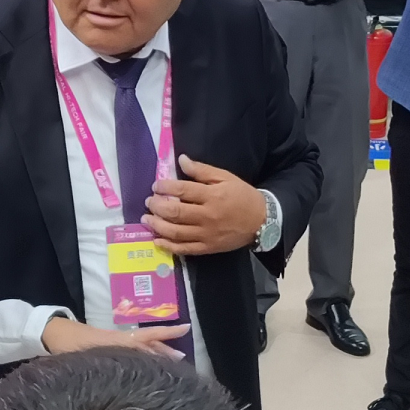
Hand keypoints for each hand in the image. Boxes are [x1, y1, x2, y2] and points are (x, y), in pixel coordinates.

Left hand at [41, 316, 188, 358]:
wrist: (51, 333)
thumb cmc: (65, 345)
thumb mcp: (81, 357)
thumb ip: (97, 366)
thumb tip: (112, 381)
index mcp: (116, 341)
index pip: (145, 339)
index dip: (164, 337)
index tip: (184, 331)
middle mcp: (119, 340)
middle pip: (148, 342)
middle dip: (165, 347)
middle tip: (183, 356)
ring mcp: (115, 341)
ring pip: (142, 344)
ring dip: (157, 350)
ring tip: (173, 359)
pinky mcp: (109, 345)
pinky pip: (133, 347)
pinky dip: (144, 352)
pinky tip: (148, 360)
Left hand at [144, 156, 266, 255]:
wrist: (262, 220)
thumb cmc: (242, 196)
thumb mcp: (225, 178)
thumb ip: (202, 170)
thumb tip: (181, 160)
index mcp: (212, 196)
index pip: (182, 190)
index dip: (165, 187)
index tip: (156, 186)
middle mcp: (207, 216)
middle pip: (175, 212)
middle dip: (157, 206)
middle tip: (149, 202)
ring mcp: (206, 234)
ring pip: (176, 232)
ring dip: (157, 225)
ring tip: (147, 219)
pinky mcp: (207, 248)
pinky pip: (184, 249)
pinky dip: (168, 246)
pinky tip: (157, 240)